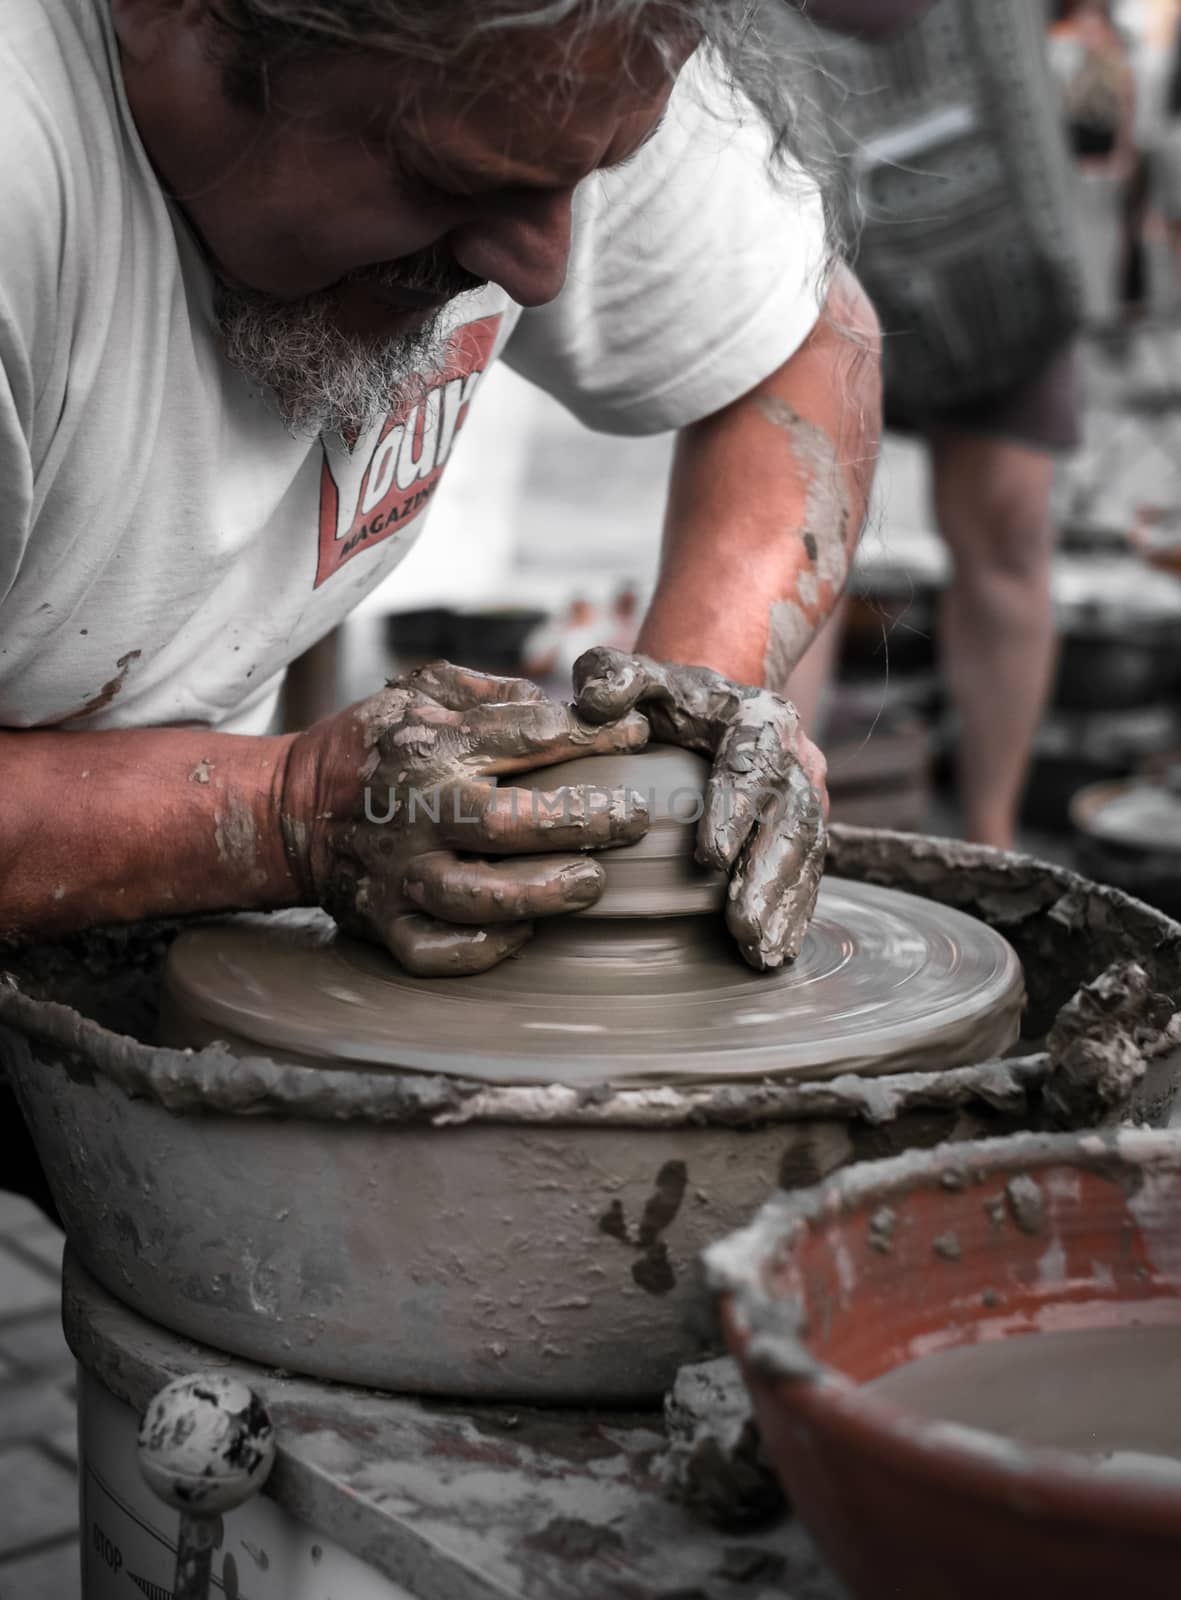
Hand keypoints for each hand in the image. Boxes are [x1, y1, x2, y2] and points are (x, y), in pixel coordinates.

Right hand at [280, 661, 649, 975]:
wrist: (290, 811)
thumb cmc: (376, 747)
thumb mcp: (421, 690)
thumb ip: (492, 692)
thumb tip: (566, 706)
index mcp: (432, 744)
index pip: (528, 736)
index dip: (594, 736)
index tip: (638, 741)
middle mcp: (417, 811)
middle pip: (509, 823)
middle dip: (582, 822)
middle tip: (633, 819)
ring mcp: (400, 873)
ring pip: (476, 898)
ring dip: (543, 893)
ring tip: (592, 883)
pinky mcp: (384, 922)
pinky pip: (435, 951)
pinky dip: (482, 949)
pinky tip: (524, 931)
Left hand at [573, 649, 826, 970]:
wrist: (713, 708)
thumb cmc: (667, 700)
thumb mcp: (638, 679)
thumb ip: (613, 678)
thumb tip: (597, 704)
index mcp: (757, 718)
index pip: (751, 762)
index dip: (736, 811)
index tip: (709, 860)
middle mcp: (794, 758)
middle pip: (791, 818)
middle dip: (766, 876)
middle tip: (740, 926)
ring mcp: (806, 797)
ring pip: (807, 853)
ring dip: (784, 905)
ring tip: (758, 953)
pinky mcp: (807, 831)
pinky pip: (810, 875)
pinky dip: (795, 915)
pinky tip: (776, 954)